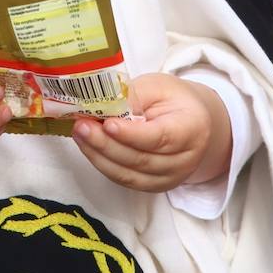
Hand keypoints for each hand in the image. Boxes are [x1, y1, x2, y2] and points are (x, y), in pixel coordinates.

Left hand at [73, 73, 231, 192]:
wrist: (192, 122)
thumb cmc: (173, 99)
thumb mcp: (158, 86)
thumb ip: (134, 95)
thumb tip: (104, 106)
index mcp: (192, 129)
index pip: (160, 138)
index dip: (132, 135)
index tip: (107, 124)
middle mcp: (185, 160)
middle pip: (141, 159)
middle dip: (106, 144)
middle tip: (82, 126)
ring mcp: (170, 178)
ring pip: (129, 174)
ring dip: (99, 156)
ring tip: (79, 135)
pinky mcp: (154, 186)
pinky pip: (125, 180)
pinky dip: (103, 164)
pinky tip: (89, 147)